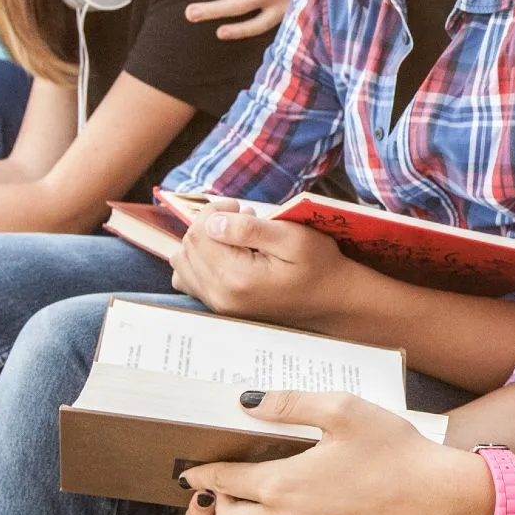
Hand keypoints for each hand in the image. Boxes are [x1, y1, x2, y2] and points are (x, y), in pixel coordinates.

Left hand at [168, 200, 362, 324]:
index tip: (240, 206)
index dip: (213, 211)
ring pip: (182, 264)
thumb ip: (250, 229)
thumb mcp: (293, 238)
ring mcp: (219, 305)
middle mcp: (221, 296)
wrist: (332, 300)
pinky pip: (188, 281)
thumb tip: (212, 222)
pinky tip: (223, 254)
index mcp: (237, 278)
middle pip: (188, 248)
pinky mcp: (221, 308)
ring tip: (231, 236)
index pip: (199, 234)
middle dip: (207, 225)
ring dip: (201, 242)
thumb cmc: (319, 265)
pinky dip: (197, 261)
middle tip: (240, 216)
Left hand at [180, 390, 487, 514]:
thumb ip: (290, 405)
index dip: (204, 473)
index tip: (193, 470)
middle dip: (221, 502)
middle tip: (228, 487)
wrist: (440, 498)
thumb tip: (247, 403)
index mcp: (282, 485)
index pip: (222, 482)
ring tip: (260, 507)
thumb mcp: (343, 410)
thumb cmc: (395, 449)